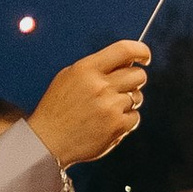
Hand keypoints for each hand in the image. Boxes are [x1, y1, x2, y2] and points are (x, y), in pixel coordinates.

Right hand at [30, 41, 151, 168]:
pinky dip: (125, 120)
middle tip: (121, 89)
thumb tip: (127, 61)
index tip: (144, 57)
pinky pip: (135, 117)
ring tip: (107, 109)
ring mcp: (110, 106)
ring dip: (128, 102)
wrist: (48, 141)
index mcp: (86, 69)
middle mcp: (100, 85)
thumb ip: (96, 67)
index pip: (124, 50)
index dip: (141, 50)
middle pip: (138, 75)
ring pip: (137, 96)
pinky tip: (107, 123)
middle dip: (134, 81)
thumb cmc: (58, 109)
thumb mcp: (69, 77)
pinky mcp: (117, 126)